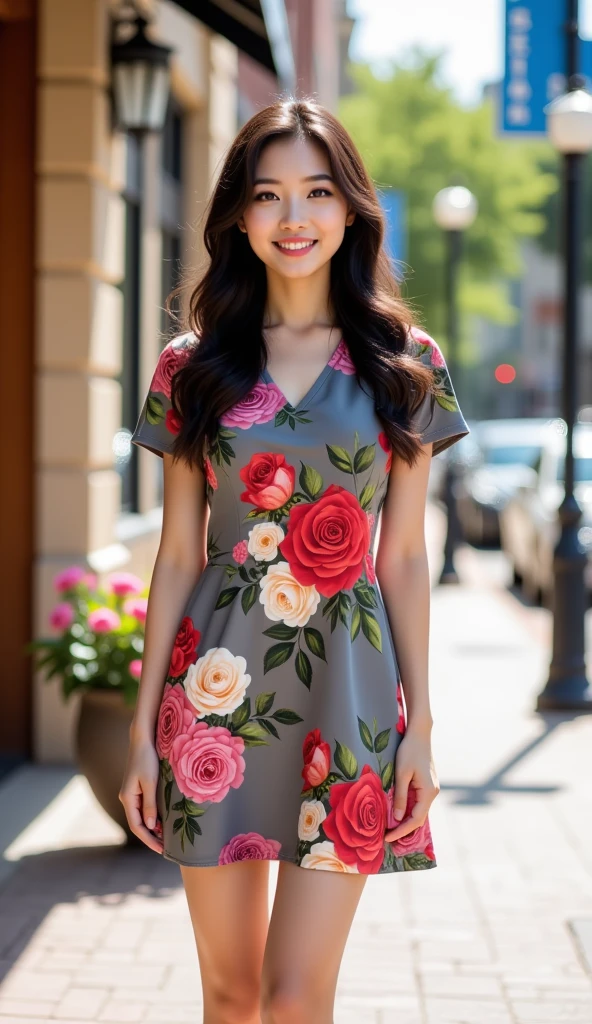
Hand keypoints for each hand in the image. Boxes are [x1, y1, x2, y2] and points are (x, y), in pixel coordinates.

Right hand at [119, 736, 163, 854]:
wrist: (142, 740)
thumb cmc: (147, 759)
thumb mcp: (150, 782)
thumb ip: (150, 804)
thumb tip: (152, 826)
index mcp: (128, 798)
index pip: (137, 826)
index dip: (149, 839)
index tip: (161, 850)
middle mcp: (127, 798)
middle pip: (138, 824)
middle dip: (151, 838)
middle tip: (166, 849)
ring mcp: (132, 794)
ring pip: (141, 817)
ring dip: (152, 829)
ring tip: (166, 840)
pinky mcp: (138, 789)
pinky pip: (144, 809)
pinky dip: (153, 818)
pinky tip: (163, 823)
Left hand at [384, 728, 439, 842]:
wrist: (419, 733)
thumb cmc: (409, 751)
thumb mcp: (402, 774)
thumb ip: (400, 796)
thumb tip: (396, 818)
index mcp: (428, 792)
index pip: (415, 820)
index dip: (401, 831)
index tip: (387, 838)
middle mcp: (433, 793)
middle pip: (418, 818)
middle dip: (403, 828)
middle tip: (387, 836)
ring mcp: (431, 788)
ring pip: (418, 810)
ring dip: (405, 819)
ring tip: (389, 827)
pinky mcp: (427, 784)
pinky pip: (418, 802)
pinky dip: (408, 809)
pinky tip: (396, 811)